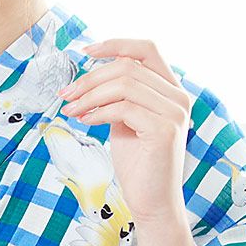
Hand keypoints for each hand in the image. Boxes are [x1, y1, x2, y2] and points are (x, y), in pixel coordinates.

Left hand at [58, 37, 193, 223]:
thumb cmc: (137, 163)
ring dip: (90, 95)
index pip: (147, 49)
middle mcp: (178, 97)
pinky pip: (123, 108)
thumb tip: (91, 77)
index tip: (85, 52)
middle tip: (66, 94)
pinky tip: (85, 121)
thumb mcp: (125, 121)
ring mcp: (175, 112)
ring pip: (124, 84)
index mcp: (171, 90)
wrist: (151, 200)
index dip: (115, 44)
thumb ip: (118, 97)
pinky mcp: (164, 130)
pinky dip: (97, 112)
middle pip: (128, 66)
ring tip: (71, 109)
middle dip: (90, 78)